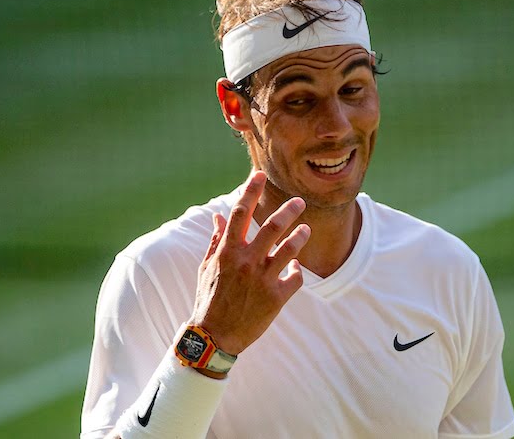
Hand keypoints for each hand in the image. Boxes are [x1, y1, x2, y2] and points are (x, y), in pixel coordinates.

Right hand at [188, 170, 309, 355]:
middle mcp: (246, 262)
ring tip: (306, 229)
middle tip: (299, 201)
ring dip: (301, 236)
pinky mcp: (276, 298)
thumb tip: (218, 215)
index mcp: (227, 251)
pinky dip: (296, 270)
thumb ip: (216, 240)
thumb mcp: (207, 267)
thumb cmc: (209, 299)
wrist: (214, 338)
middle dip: (289, 210)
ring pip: (290, 249)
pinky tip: (295, 267)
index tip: (259, 175)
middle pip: (273, 226)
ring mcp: (262, 279)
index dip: (250, 191)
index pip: (239, 213)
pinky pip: (295, 277)